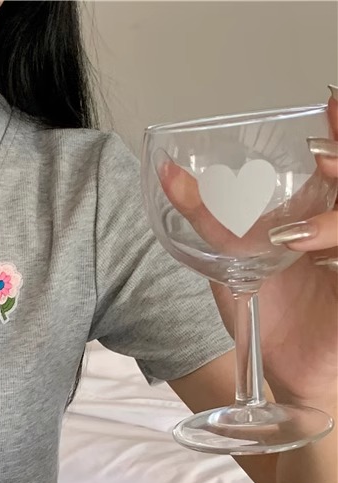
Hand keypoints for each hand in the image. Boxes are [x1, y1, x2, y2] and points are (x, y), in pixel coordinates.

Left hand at [159, 88, 337, 404]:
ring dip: (333, 221)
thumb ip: (208, 219)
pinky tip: (309, 254)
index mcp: (325, 215)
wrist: (285, 375)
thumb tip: (168, 172)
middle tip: (321, 150)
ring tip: (291, 234)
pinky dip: (337, 245)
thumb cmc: (269, 317)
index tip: (329, 99)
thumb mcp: (231, 263)